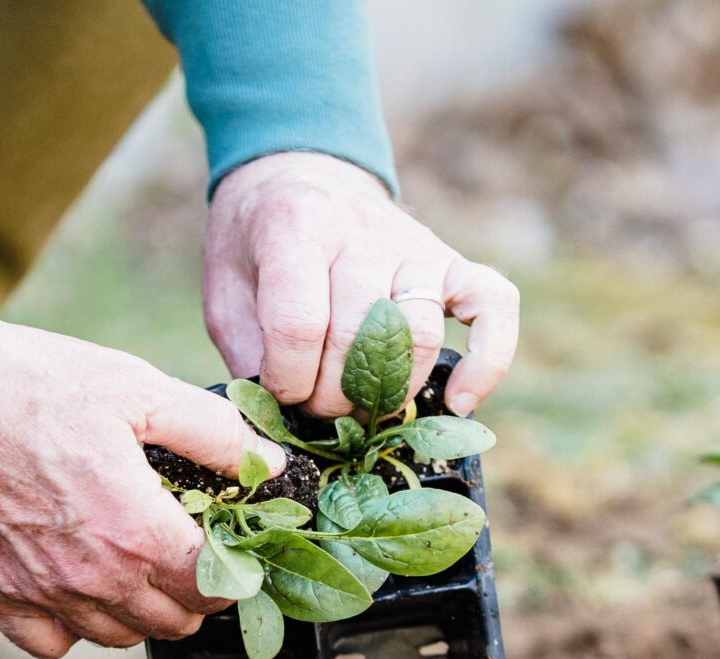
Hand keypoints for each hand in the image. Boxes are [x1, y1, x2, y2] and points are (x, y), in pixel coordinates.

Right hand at [0, 317, 282, 658]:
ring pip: (120, 638)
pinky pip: (53, 645)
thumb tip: (269, 464)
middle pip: (173, 621)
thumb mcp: (138, 388)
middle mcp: (93, 577)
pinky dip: (73, 629)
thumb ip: (214, 433)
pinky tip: (78, 585)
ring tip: (138, 565)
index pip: (214, 586)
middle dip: (196, 593)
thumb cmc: (34, 384)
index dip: (237, 569)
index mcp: (135, 528)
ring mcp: (43, 594)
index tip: (233, 545)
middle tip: (190, 552)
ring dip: (141, 611)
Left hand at [204, 152, 520, 419]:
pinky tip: (458, 401)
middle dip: (333, 398)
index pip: (300, 326)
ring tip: (359, 407)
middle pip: (362, 339)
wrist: (296, 176)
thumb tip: (282, 420)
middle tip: (313, 408)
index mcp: (298, 226)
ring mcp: (415, 245)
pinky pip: (494, 306)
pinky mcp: (452, 261)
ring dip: (388, 392)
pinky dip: (487, 360)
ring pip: (419, 337)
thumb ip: (249, 354)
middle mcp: (363, 230)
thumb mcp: (225, 294)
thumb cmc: (257, 249)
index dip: (287, 380)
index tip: (277, 391)